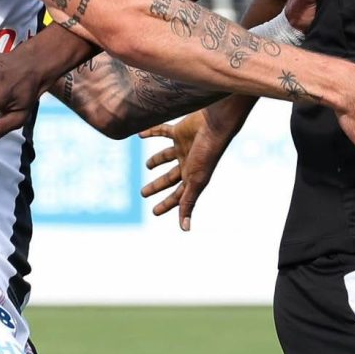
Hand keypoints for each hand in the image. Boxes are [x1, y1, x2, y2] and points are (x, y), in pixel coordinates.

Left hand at [141, 97, 248, 230]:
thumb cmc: (207, 153)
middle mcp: (188, 163)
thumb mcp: (195, 180)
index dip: (166, 205)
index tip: (154, 212)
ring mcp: (184, 147)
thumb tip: (184, 229)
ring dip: (156, 161)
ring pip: (166, 156)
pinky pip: (162, 131)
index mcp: (192, 176)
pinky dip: (151, 132)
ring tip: (147, 166)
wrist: (215, 124)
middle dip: (157, 186)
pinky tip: (139, 134)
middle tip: (143, 193)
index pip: (178, 195)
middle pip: (169, 178)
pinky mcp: (180, 131)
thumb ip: (188, 203)